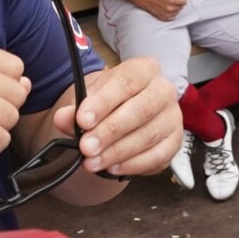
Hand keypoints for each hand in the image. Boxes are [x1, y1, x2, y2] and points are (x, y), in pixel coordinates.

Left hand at [52, 58, 182, 177]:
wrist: (123, 111)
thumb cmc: (108, 101)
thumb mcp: (89, 97)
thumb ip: (75, 107)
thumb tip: (63, 118)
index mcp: (144, 70)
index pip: (126, 82)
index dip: (103, 102)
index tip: (82, 120)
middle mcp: (164, 90)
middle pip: (141, 110)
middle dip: (110, 131)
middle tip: (86, 147)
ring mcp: (173, 117)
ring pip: (148, 136)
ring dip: (117, 152)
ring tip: (92, 162)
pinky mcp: (175, 141)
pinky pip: (157, 156)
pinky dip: (133, 164)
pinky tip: (112, 167)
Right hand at [135, 0, 189, 22]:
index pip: (184, 1)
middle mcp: (170, 8)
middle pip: (181, 7)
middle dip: (178, 3)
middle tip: (172, 0)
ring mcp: (167, 14)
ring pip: (178, 12)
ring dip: (175, 8)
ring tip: (168, 4)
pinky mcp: (165, 18)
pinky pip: (174, 16)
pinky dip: (172, 13)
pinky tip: (167, 8)